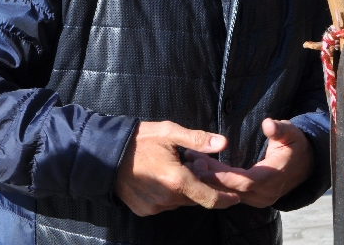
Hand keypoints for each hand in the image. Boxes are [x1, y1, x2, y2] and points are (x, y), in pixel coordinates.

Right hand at [115, 121, 239, 216]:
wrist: (106, 155)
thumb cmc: (140, 141)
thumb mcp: (170, 133)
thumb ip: (198, 140)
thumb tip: (223, 143)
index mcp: (177, 181)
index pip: (209, 198)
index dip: (225, 199)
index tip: (236, 197)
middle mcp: (167, 199)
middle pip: (196, 197)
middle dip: (201, 183)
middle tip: (195, 162)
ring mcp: (154, 207)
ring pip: (181, 201)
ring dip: (185, 188)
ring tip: (177, 166)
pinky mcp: (143, 210)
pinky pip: (165, 204)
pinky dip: (170, 194)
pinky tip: (163, 176)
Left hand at [185, 118, 313, 207]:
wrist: (305, 165)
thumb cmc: (295, 145)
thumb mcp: (292, 133)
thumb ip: (280, 129)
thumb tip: (268, 124)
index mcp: (273, 177)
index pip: (245, 181)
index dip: (224, 176)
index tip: (204, 167)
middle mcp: (265, 193)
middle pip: (232, 189)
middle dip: (210, 177)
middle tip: (191, 162)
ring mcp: (259, 198)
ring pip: (229, 192)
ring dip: (211, 180)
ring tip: (192, 162)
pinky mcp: (253, 198)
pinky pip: (232, 192)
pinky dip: (217, 182)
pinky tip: (203, 169)